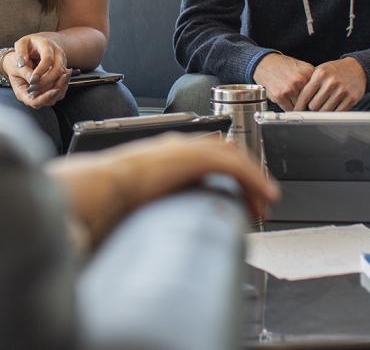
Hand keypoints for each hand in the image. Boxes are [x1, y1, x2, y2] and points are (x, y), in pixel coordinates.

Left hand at [6, 34, 70, 108]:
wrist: (37, 44)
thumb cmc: (28, 45)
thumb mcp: (21, 45)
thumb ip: (20, 53)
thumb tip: (22, 63)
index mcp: (47, 44)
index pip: (47, 58)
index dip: (40, 71)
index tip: (31, 80)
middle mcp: (58, 52)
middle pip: (58, 69)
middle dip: (46, 81)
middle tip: (33, 88)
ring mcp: (63, 61)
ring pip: (62, 77)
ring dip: (50, 86)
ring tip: (37, 92)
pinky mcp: (63, 69)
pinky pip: (63, 81)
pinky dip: (54, 88)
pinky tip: (43, 92)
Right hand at [46, 132, 279, 247]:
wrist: (104, 186)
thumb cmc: (110, 195)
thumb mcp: (136, 195)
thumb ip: (149, 201)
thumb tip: (149, 223)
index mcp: (164, 151)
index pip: (203, 152)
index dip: (224, 169)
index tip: (235, 192)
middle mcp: (178, 145)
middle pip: (224, 150)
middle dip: (244, 174)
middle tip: (257, 199)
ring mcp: (188, 148)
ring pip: (235, 157)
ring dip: (254, 179)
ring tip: (265, 202)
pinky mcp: (197, 158)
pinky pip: (236, 166)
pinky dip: (254, 180)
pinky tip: (263, 197)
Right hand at [252, 53, 314, 110]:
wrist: (265, 63)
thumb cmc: (283, 66)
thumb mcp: (301, 67)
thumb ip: (311, 79)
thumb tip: (321, 94)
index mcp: (308, 72)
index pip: (319, 91)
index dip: (317, 98)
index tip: (317, 103)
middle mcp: (300, 80)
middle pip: (310, 100)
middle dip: (308, 104)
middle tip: (307, 106)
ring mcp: (290, 88)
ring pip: (300, 106)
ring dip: (298, 108)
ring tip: (295, 103)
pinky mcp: (280, 95)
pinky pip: (289, 109)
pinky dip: (289, 109)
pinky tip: (287, 103)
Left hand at [294, 56, 365, 110]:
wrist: (357, 68)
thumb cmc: (335, 71)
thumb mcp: (320, 71)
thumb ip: (309, 83)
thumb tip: (297, 101)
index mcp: (320, 74)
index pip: (305, 95)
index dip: (299, 106)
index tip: (296, 112)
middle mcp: (331, 82)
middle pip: (313, 106)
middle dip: (311, 108)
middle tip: (312, 107)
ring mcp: (342, 91)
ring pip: (324, 111)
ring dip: (322, 112)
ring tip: (322, 107)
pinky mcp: (351, 99)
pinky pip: (337, 113)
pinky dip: (333, 113)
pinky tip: (331, 109)